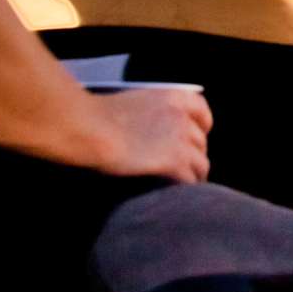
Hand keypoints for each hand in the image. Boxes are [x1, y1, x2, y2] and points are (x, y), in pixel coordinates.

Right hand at [89, 89, 211, 182]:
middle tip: (183, 166)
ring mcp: (182, 139)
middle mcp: (183, 116)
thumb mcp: (137, 102)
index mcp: (175, 96)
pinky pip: (190, 179)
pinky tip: (177, 195)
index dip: (201, 129)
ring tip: (185, 185)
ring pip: (201, 163)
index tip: (193, 140)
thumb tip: (159, 130)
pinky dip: (186, 187)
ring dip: (194, 174)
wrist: (89, 128)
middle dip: (194, 153)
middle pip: (201, 141)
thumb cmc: (99, 116)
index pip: (203, 113)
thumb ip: (156, 112)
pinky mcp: (175, 161)